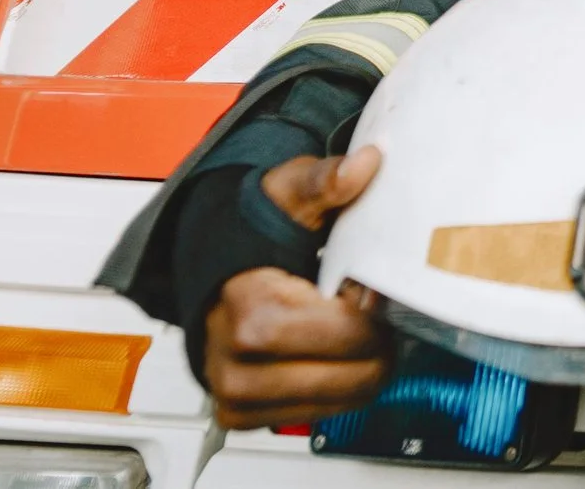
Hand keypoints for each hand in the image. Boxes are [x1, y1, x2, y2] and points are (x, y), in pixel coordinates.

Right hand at [201, 148, 388, 429]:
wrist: (209, 271)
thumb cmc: (250, 236)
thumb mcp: (288, 194)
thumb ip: (327, 180)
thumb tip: (364, 165)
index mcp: (252, 316)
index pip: (352, 334)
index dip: (373, 308)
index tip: (366, 285)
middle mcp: (238, 368)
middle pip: (356, 376)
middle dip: (376, 341)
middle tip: (365, 308)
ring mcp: (238, 399)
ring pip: (345, 401)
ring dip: (360, 366)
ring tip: (348, 327)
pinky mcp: (243, 417)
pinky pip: (321, 415)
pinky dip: (337, 386)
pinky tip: (330, 351)